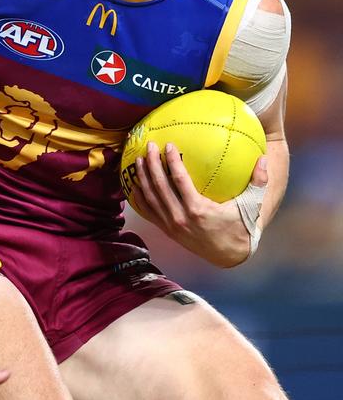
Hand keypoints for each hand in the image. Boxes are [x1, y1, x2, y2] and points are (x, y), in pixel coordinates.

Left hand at [132, 141, 267, 266]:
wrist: (230, 255)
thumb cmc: (242, 226)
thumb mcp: (251, 206)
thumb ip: (259, 182)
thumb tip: (264, 159)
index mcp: (198, 210)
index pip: (179, 181)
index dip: (171, 162)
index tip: (168, 145)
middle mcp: (180, 218)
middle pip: (159, 187)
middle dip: (151, 164)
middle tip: (149, 145)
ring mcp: (170, 225)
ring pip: (149, 198)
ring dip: (142, 177)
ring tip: (138, 158)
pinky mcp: (166, 230)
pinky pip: (147, 211)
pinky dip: (138, 196)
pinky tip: (134, 181)